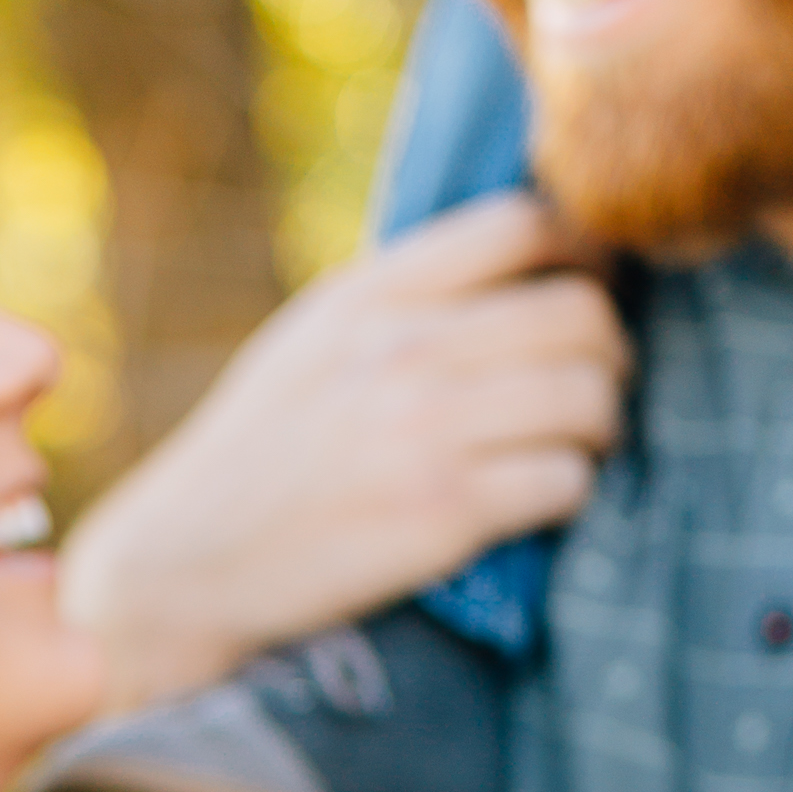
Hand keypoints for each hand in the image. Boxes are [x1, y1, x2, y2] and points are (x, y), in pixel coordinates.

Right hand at [59, 195, 627, 708]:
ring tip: (571, 445)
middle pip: (579, 313)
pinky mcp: (443, 514)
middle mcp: (402, 350)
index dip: (581, 254)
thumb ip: (402, 294)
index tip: (583, 290)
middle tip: (591, 384)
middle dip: (607, 352)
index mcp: (371, 294)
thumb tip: (520, 252)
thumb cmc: (258, 454)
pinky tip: (537, 500)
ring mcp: (425, 433)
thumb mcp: (311, 340)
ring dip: (598, 426)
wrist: (185, 565)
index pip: (524, 226)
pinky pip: (565, 481)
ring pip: (588, 397)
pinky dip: (569, 492)